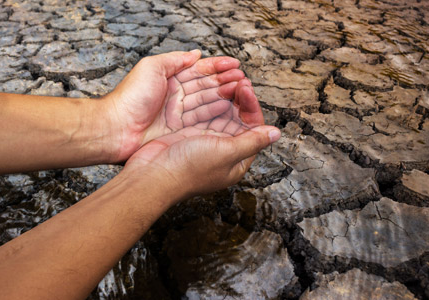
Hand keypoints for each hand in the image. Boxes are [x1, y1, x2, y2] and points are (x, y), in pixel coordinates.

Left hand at [99, 50, 246, 162]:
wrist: (115, 129)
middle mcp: (176, 96)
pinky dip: (217, 114)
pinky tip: (229, 109)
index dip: (217, 67)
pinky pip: (202, 120)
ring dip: (225, 96)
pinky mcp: (180, 131)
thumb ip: (175, 60)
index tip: (234, 65)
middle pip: (206, 86)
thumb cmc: (129, 98)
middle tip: (243, 79)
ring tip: (241, 91)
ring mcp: (179, 114)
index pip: (198, 70)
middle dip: (226, 81)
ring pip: (207, 102)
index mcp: (169, 78)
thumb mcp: (151, 68)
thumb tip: (195, 54)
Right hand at [122, 83, 280, 201]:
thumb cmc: (189, 169)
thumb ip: (252, 142)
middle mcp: (224, 150)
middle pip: (238, 118)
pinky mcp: (190, 134)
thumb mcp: (227, 153)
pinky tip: (210, 89)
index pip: (253, 127)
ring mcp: (206, 142)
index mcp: (237, 159)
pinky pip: (205, 114)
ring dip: (226, 97)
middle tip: (239, 80)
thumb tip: (276, 133)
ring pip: (222, 114)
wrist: (153, 174)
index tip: (246, 88)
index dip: (252, 106)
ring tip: (227, 80)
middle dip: (240, 99)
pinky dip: (209, 101)